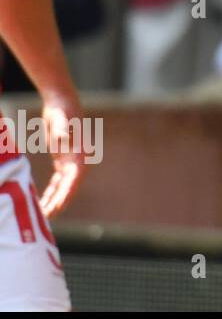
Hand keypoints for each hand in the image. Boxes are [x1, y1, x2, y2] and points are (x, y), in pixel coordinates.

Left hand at [39, 92, 84, 218]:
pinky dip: (51, 192)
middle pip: (69, 186)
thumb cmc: (63, 110)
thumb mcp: (62, 119)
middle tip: (49, 216)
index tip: (59, 206)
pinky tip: (43, 202)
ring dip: (55, 200)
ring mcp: (69, 161)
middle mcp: (77, 160)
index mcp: (80, 153)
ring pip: (63, 187)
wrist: (62, 102)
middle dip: (60, 201)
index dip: (68, 193)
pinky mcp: (61, 160)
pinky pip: (57, 181)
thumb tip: (62, 136)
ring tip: (45, 215)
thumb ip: (62, 128)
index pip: (75, 178)